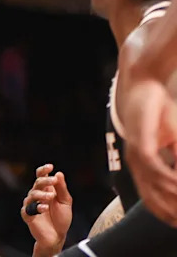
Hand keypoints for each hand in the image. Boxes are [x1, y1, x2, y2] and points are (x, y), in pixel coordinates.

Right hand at [21, 164, 72, 256]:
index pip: (41, 176)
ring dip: (42, 194)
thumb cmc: (61, 218)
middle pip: (37, 183)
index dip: (43, 170)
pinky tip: (45, 207)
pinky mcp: (28, 215)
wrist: (57, 236)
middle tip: (54, 180)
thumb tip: (59, 173)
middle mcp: (37, 195)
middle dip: (45, 180)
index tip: (50, 166)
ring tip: (52, 197)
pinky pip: (29, 209)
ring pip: (32, 194)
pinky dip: (37, 207)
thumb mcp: (65, 202)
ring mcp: (31, 205)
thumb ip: (62, 189)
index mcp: (46, 190)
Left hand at [117, 70, 176, 225]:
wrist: (144, 84)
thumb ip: (176, 156)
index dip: (163, 211)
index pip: (150, 195)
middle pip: (150, 195)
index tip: (176, 223)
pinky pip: (153, 163)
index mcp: (140, 161)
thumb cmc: (158, 111)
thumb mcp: (172, 138)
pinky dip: (167, 176)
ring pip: (153, 183)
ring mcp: (136, 149)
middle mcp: (135, 159)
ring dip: (172, 196)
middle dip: (168, 210)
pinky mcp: (141, 138)